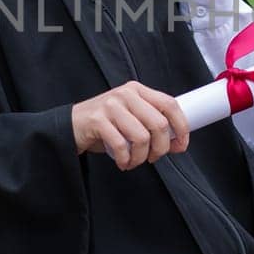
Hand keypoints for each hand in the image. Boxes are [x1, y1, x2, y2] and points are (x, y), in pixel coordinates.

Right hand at [71, 81, 190, 169]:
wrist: (72, 126)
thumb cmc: (106, 125)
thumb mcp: (132, 119)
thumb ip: (153, 127)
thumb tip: (178, 143)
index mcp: (138, 90)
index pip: (170, 104)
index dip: (181, 126)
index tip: (181, 145)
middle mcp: (126, 94)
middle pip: (159, 124)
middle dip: (161, 148)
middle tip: (153, 158)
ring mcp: (111, 106)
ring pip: (142, 137)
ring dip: (141, 157)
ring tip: (134, 162)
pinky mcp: (97, 120)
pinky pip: (121, 145)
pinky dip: (125, 160)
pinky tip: (123, 163)